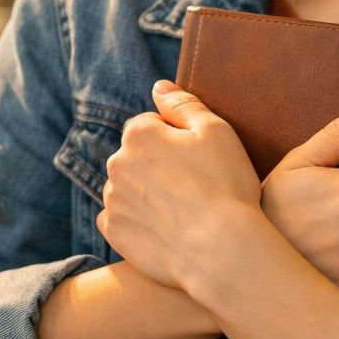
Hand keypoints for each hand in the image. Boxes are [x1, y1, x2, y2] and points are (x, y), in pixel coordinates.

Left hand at [99, 80, 266, 290]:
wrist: (221, 251)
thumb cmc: (226, 186)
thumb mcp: (216, 131)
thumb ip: (183, 104)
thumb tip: (159, 87)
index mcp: (139, 134)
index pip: (151, 125)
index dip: (177, 140)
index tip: (198, 161)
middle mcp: (116, 163)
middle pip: (137, 156)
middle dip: (158, 166)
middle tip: (194, 187)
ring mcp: (112, 200)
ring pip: (128, 187)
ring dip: (147, 193)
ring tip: (182, 212)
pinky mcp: (114, 232)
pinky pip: (120, 219)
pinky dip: (137, 222)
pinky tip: (164, 229)